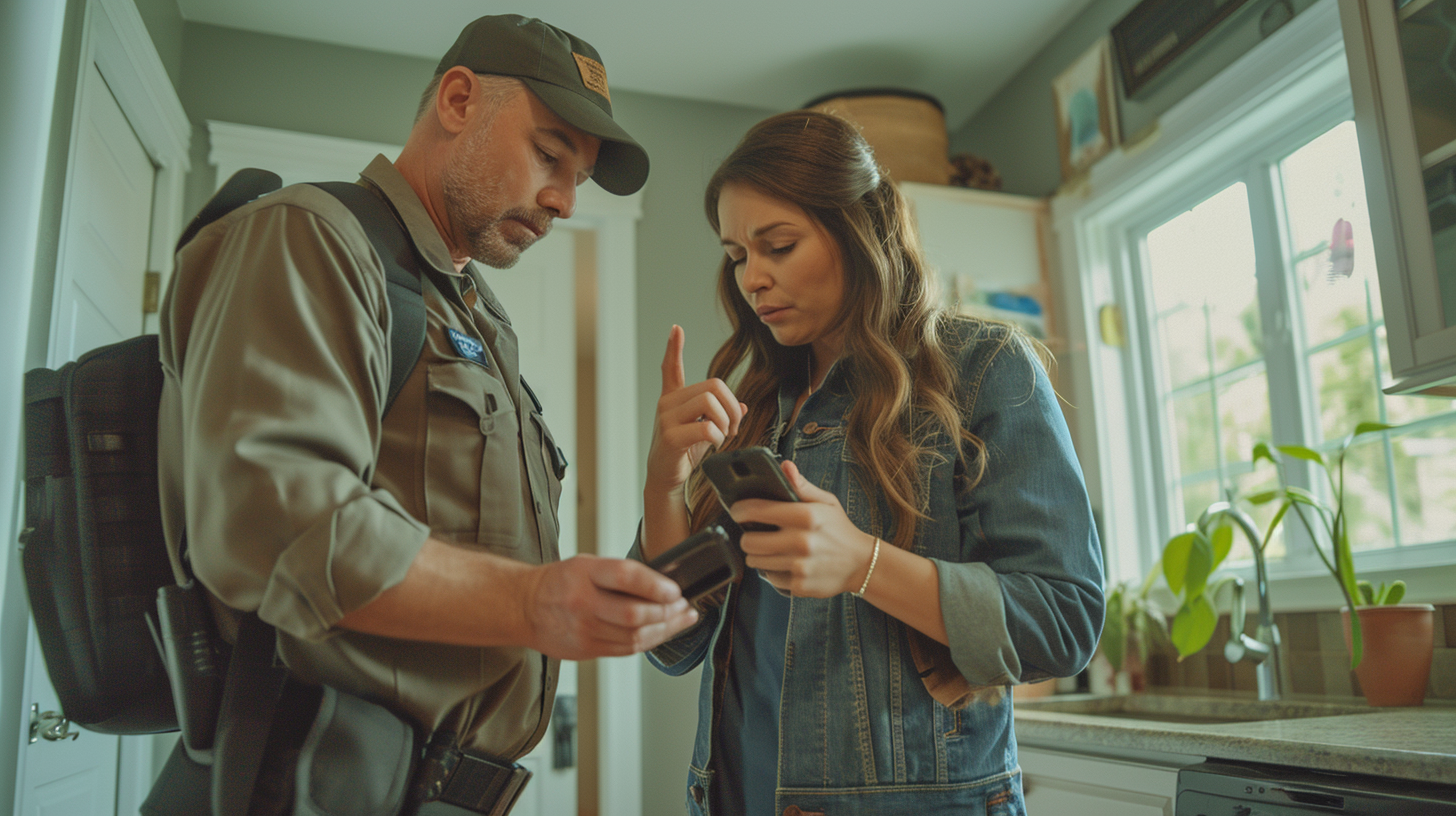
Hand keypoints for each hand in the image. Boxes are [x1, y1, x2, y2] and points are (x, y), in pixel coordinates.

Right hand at [523, 555, 698, 659]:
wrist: (525, 607)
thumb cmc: (559, 583)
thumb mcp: (586, 565)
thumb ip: (619, 574)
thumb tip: (661, 584)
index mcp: (584, 574)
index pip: (626, 577)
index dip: (655, 585)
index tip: (675, 590)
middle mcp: (583, 602)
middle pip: (634, 615)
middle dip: (666, 613)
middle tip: (683, 606)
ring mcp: (584, 630)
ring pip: (635, 637)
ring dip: (665, 629)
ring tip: (682, 619)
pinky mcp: (587, 650)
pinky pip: (626, 649)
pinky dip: (649, 641)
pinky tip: (662, 632)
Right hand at [645, 325, 746, 495]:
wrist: (665, 478)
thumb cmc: (684, 453)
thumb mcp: (703, 431)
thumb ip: (720, 416)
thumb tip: (744, 407)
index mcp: (674, 399)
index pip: (671, 368)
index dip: (673, 348)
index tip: (676, 329)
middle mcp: (668, 403)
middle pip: (712, 386)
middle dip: (731, 407)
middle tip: (733, 427)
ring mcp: (666, 418)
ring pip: (709, 402)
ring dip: (725, 421)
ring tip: (723, 436)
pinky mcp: (670, 436)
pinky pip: (705, 428)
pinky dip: (717, 437)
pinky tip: (714, 445)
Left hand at [732, 461, 875, 596]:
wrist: (861, 564)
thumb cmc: (840, 530)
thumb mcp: (826, 502)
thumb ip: (802, 486)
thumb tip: (785, 466)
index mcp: (805, 516)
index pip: (757, 510)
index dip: (740, 510)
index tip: (737, 511)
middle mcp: (800, 541)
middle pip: (748, 541)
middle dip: (748, 536)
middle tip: (755, 534)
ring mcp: (799, 566)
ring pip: (755, 561)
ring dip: (759, 554)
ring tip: (771, 549)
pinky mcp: (799, 585)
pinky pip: (769, 578)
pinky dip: (773, 571)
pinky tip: (785, 564)